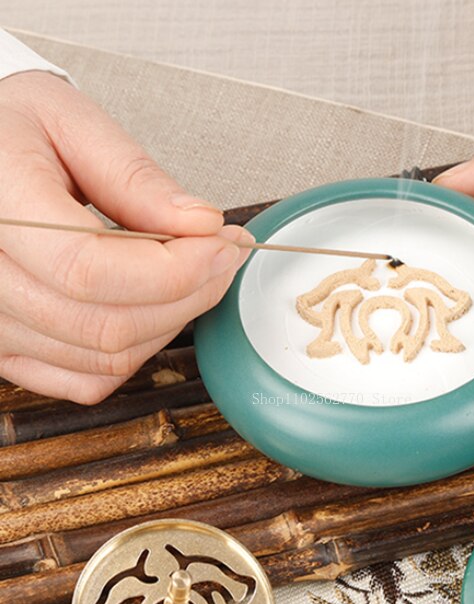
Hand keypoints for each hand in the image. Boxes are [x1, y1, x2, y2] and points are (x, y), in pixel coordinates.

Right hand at [0, 71, 253, 402]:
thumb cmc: (9, 132)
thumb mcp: (69, 123)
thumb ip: (135, 178)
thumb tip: (202, 224)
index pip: (89, 270)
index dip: (174, 269)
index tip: (221, 244)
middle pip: (108, 325)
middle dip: (190, 294)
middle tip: (223, 255)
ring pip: (107, 359)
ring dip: (172, 321)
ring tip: (197, 274)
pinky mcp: (6, 349)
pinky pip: (86, 381)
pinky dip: (137, 352)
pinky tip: (155, 309)